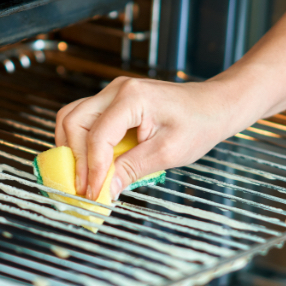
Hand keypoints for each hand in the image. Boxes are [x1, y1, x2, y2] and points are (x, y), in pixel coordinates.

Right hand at [54, 76, 243, 199]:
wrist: (213, 106)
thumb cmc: (198, 125)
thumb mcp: (168, 153)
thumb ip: (132, 170)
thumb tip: (105, 191)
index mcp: (132, 98)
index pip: (98, 136)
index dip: (92, 168)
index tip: (93, 194)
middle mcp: (116, 90)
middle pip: (74, 121)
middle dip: (75, 158)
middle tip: (84, 188)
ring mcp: (112, 94)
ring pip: (72, 118)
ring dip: (73, 149)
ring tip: (83, 176)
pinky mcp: (113, 103)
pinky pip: (85, 120)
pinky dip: (82, 143)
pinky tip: (92, 163)